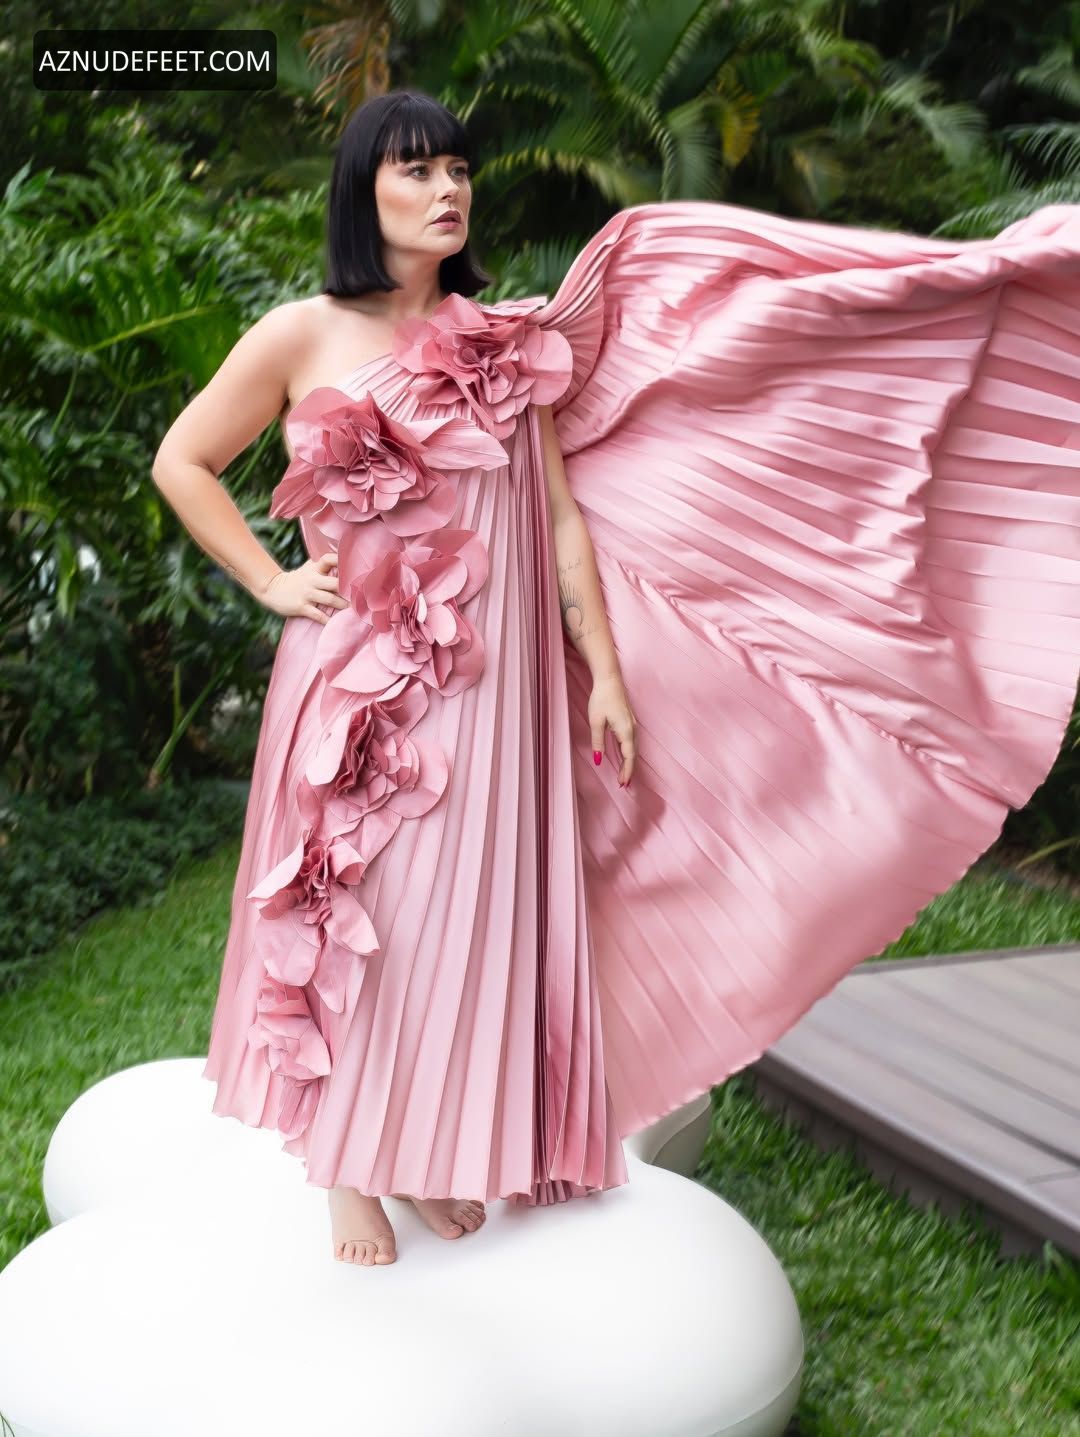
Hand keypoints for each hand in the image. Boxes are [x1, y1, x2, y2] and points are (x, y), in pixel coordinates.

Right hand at [257, 552, 347, 623]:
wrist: (272, 589)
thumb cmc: (297, 579)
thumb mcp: (308, 568)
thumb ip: (324, 565)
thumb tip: (344, 559)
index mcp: (314, 568)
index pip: (328, 559)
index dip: (341, 560)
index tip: (356, 567)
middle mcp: (312, 580)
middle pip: (334, 583)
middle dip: (348, 589)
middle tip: (361, 595)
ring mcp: (307, 594)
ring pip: (329, 599)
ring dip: (343, 605)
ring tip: (355, 609)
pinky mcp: (301, 607)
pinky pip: (318, 615)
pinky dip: (328, 620)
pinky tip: (337, 623)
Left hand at [589, 671, 635, 786]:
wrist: (609, 679)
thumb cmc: (601, 698)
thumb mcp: (595, 722)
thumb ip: (598, 742)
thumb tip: (599, 760)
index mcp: (626, 731)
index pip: (629, 757)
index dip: (627, 772)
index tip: (623, 784)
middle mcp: (633, 729)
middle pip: (633, 755)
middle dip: (629, 771)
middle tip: (623, 785)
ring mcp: (632, 725)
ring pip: (633, 749)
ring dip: (629, 763)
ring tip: (623, 776)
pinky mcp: (629, 722)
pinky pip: (631, 742)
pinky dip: (628, 754)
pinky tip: (624, 758)